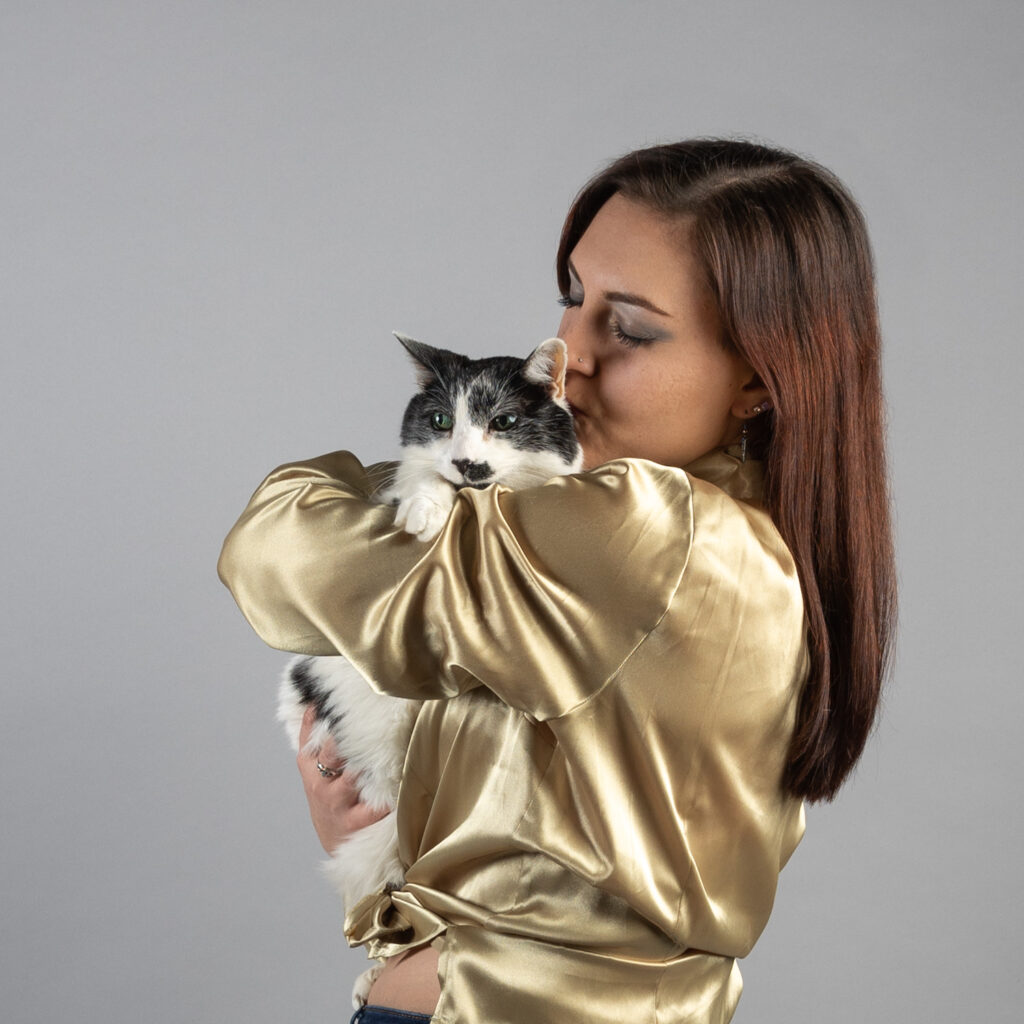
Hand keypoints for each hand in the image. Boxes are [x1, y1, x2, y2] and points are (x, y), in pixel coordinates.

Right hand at [297, 707, 388, 853]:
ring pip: (356, 775)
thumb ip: (314, 733)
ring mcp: (338, 803)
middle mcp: (320, 783)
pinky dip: (391, 790)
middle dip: (352, 735)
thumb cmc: (329, 794)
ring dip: (374, 760)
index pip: (314, 734)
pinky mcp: (356, 822)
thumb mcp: (313, 766)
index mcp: (308, 764)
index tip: (352, 697)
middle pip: (334, 752)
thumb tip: (317, 697)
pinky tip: (404, 777)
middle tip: (378, 715)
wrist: (335, 839)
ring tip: (394, 741)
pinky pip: (377, 803)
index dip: (333, 716)